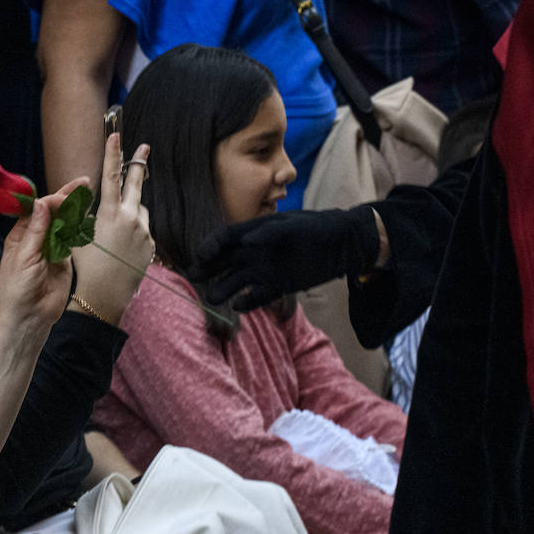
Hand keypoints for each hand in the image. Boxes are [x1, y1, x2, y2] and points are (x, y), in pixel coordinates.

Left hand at [0, 179, 82, 338]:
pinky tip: (88, 215)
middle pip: (52, 213)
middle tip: (83, 183)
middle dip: (66, 197)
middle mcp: (36, 239)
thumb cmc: (17, 290)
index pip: (36, 210)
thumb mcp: (23, 257)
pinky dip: (80, 227)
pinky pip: (73, 240)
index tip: (62, 195)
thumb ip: (35, 230)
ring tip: (88, 193)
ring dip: (75, 209)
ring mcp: (51, 248)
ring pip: (65, 223)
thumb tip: (41, 203)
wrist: (30, 317)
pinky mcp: (65, 260)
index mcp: (20, 236)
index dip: (50, 200)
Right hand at [71, 133, 153, 323]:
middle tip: (144, 147)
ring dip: (131, 210)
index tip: (116, 135)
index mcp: (109, 213)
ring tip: (115, 230)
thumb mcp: (79, 235)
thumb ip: (86, 212)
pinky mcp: (151, 244)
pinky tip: (123, 246)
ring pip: (139, 210)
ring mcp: (143, 231)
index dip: (112, 154)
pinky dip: (135, 229)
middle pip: (136, 184)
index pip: (110, 176)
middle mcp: (130, 218)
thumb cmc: (87, 266)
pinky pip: (144, 228)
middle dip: (138, 163)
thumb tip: (89, 195)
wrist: (105, 295)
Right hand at [189, 206, 380, 310]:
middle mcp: (255, 252)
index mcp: (255, 232)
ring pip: (237, 281)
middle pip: (224, 261)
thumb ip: (272, 232)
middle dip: (207, 268)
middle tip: (191, 278)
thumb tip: (249, 239)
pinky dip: (248, 302)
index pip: (225, 239)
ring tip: (212, 299)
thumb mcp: (295, 226)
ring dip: (223, 289)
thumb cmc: (318, 228)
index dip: (210, 246)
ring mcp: (264, 269)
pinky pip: (257, 296)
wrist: (342, 245)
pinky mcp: (277, 285)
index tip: (201, 257)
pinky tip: (239, 307)